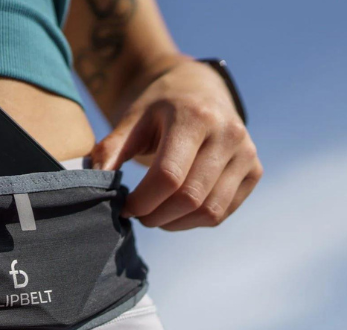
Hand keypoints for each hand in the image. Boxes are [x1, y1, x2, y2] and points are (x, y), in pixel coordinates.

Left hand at [91, 57, 263, 230]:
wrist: (197, 89)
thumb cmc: (158, 108)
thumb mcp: (131, 121)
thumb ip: (110, 151)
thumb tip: (92, 184)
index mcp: (195, 118)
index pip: (169, 177)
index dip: (142, 201)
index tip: (123, 206)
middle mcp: (228, 134)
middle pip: (190, 198)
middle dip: (156, 216)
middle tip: (137, 214)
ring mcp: (246, 153)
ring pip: (209, 211)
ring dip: (175, 223)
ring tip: (154, 214)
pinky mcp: (254, 170)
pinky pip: (222, 212)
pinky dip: (194, 221)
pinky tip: (175, 211)